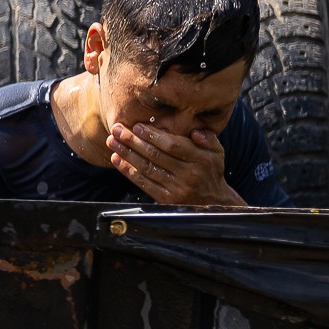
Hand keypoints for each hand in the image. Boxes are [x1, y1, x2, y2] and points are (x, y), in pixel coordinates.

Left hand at [107, 123, 243, 206]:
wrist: (213, 202)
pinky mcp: (167, 200)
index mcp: (201, 160)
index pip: (173, 145)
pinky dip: (128, 171)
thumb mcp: (216, 153)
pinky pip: (144, 183)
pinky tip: (117, 160)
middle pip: (156, 155)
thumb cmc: (210, 171)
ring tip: (112, 141)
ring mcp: (177, 188)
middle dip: (133, 140)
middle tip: (117, 129)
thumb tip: (195, 131)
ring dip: (126, 154)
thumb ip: (208, 139)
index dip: (154, 135)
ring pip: (147, 168)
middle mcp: (189, 174)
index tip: (137, 126)